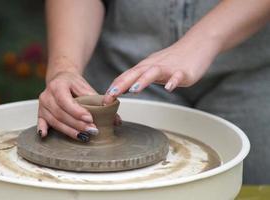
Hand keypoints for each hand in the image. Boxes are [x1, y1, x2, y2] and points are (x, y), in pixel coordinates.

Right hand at [38, 71, 98, 141]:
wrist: (60, 79)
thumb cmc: (73, 84)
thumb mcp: (85, 87)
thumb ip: (99, 102)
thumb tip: (116, 120)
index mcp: (58, 85)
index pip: (66, 101)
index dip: (77, 111)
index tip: (90, 119)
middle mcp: (47, 95)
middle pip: (61, 113)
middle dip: (77, 124)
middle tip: (91, 130)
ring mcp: (42, 105)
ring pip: (54, 121)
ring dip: (69, 130)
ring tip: (83, 136)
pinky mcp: (40, 113)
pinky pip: (41, 122)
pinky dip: (43, 129)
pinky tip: (45, 135)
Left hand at [103, 37, 219, 103]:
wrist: (197, 45)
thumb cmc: (173, 59)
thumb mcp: (153, 68)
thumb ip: (139, 77)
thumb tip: (123, 88)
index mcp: (145, 67)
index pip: (126, 76)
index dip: (114, 87)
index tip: (103, 99)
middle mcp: (153, 66)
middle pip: (134, 74)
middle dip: (121, 84)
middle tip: (109, 96)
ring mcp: (168, 68)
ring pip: (152, 73)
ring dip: (142, 81)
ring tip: (133, 90)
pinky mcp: (183, 71)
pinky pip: (177, 76)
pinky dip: (173, 82)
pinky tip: (169, 88)